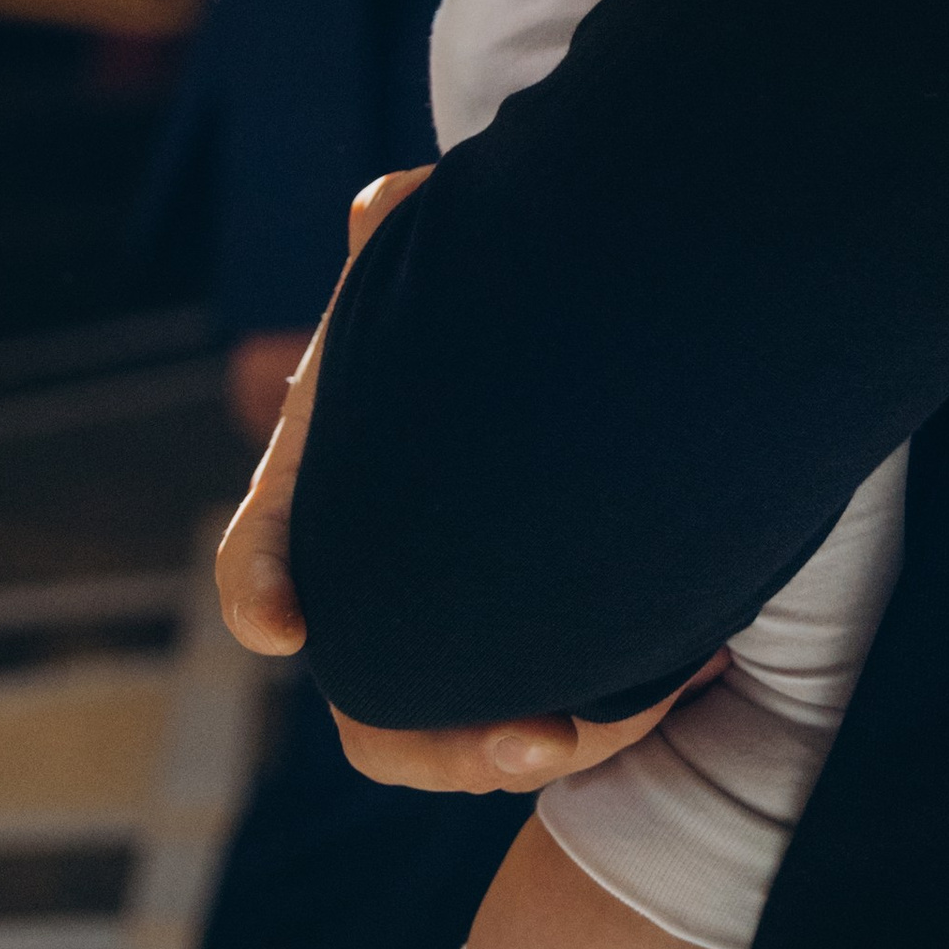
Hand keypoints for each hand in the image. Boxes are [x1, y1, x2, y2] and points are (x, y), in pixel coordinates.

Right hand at [215, 164, 729, 789]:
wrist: (577, 367)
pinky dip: (605, 719)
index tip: (286, 621)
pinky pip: (544, 728)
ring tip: (628, 710)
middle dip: (445, 740)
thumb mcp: (448, 266)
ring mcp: (445, 636)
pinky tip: (686, 664)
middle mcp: (377, 582)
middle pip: (372, 703)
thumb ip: (417, 230)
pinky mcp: (527, 665)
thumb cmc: (481, 319)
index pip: (263, 552)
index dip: (262, 586)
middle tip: (541, 734)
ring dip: (535, 749)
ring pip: (455, 742)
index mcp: (333, 492)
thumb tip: (385, 200)